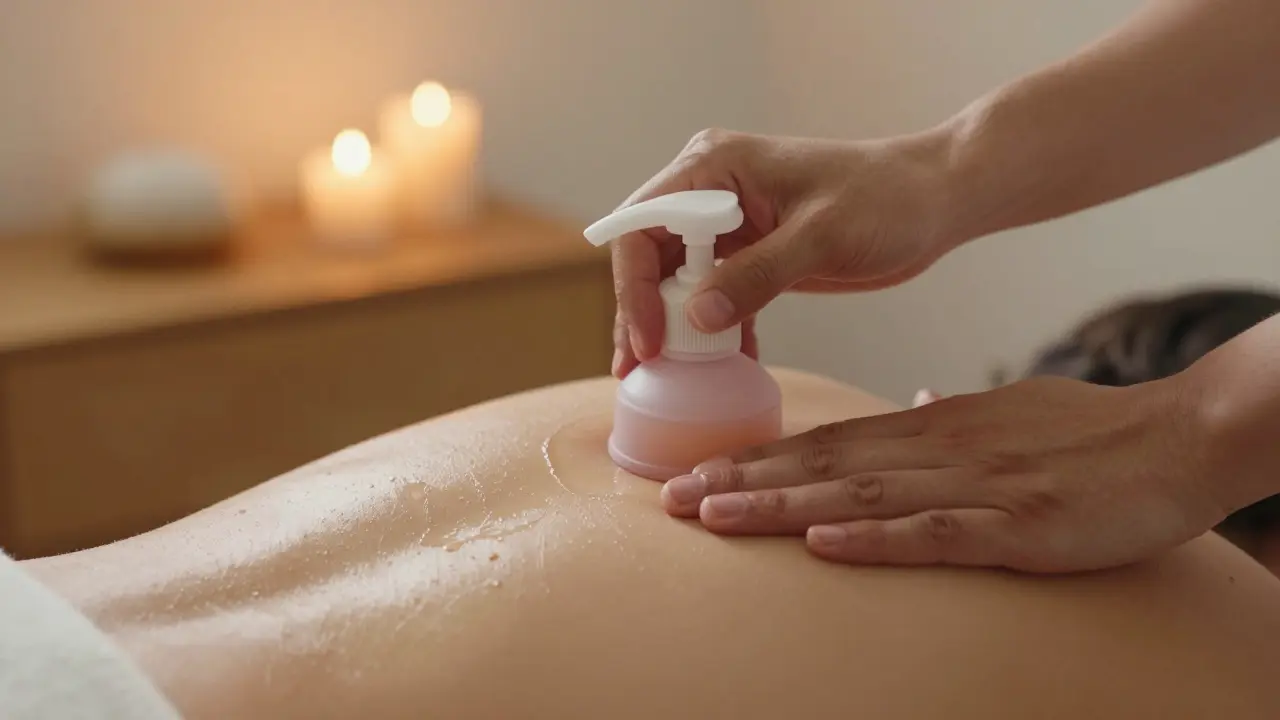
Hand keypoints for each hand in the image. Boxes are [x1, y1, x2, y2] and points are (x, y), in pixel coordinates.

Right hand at [609, 127, 956, 377]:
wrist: (934, 200)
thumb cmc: (887, 198)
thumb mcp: (821, 236)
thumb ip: (757, 275)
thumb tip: (696, 319)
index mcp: (715, 167)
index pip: (643, 225)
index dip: (634, 285)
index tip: (649, 340)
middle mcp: (710, 190)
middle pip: (648, 256)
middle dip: (640, 314)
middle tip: (637, 371)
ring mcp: (729, 224)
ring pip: (674, 280)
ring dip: (669, 328)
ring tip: (661, 379)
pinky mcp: (751, 252)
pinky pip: (712, 294)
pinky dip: (711, 330)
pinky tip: (718, 366)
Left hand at [659, 375, 1227, 572]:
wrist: (1179, 437)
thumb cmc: (1092, 432)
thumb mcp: (1010, 413)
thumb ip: (956, 418)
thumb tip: (918, 407)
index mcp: (935, 426)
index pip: (829, 441)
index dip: (761, 457)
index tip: (702, 471)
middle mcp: (941, 449)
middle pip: (825, 465)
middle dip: (745, 482)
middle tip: (674, 499)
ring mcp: (977, 486)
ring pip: (860, 496)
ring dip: (782, 507)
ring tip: (716, 516)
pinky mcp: (1018, 525)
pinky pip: (935, 533)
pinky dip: (875, 539)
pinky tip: (823, 545)